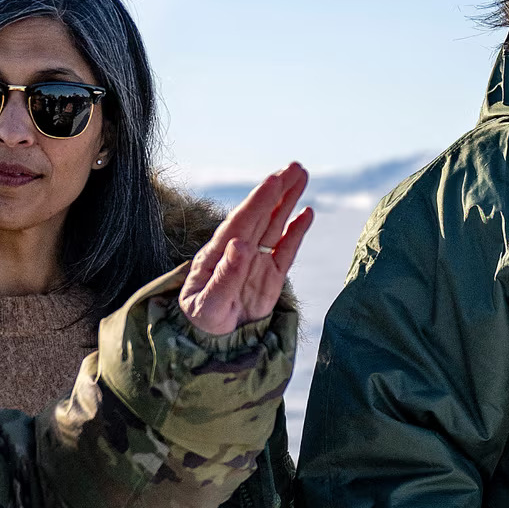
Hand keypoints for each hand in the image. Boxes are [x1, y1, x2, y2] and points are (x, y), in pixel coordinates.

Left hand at [179, 163, 313, 336]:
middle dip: (277, 190)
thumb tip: (240, 245)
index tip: (274, 180)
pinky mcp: (270, 277)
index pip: (242, 221)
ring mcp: (255, 262)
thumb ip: (224, 276)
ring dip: (288, 201)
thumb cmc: (202, 321)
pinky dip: (296, 231)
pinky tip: (306, 213)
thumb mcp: (207, 304)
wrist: (210, 340)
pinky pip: (286, 250)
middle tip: (295, 166)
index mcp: (219, 253)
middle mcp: (238, 251)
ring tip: (301, 176)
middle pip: (261, 215)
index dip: (259, 200)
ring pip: (275, 225)